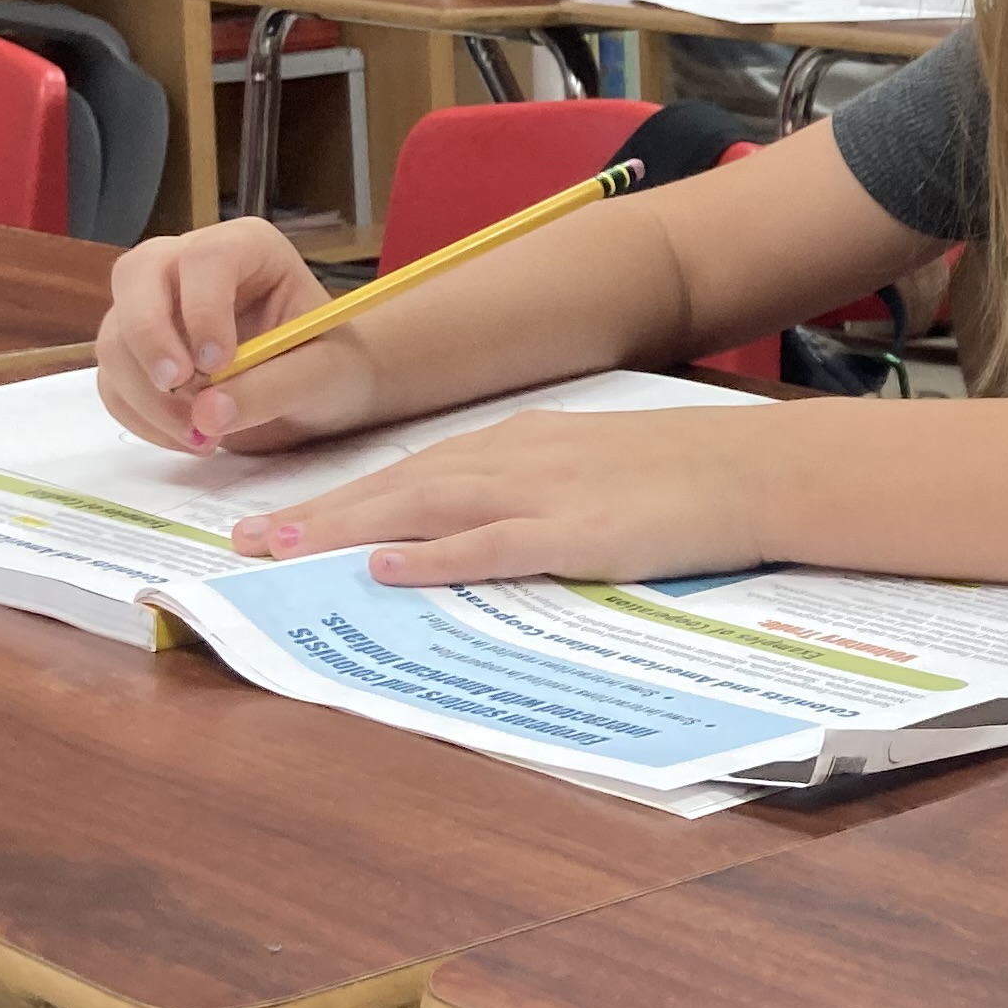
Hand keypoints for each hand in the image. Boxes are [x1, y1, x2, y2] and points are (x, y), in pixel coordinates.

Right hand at [96, 220, 374, 454]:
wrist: (321, 391)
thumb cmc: (331, 365)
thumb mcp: (323, 375)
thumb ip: (274, 388)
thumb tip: (208, 413)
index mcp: (247, 248)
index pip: (206, 257)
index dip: (202, 306)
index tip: (217, 363)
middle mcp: (188, 264)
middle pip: (136, 276)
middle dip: (148, 338)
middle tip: (177, 389)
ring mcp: (154, 306)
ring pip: (115, 337)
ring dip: (147, 395)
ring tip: (204, 436)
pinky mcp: (136, 353)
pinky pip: (112, 382)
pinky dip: (140, 416)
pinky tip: (188, 438)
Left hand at [228, 406, 782, 586]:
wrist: (760, 466)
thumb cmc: (689, 470)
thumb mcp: (600, 461)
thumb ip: (538, 482)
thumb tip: (482, 516)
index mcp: (523, 440)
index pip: (415, 467)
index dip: (346, 494)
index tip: (287, 516)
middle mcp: (519, 458)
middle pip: (400, 485)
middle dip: (319, 512)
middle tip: (246, 540)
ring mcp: (545, 493)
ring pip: (424, 507)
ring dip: (349, 528)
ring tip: (283, 550)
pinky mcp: (577, 533)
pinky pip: (490, 545)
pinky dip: (432, 556)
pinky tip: (385, 567)